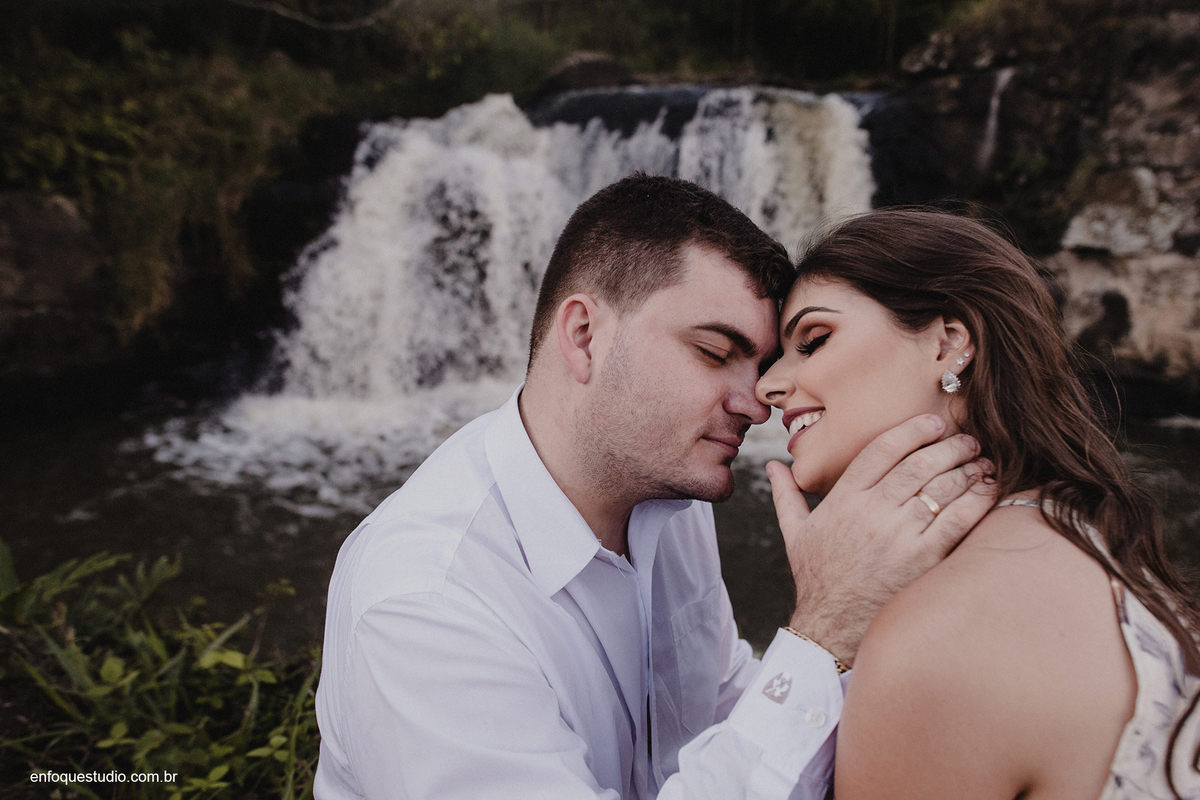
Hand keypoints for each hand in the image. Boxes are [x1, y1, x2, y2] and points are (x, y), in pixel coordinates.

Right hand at [767, 414, 995, 666]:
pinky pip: (957, 520)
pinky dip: (977, 499)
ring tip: (981, 460)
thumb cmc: (817, 579)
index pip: (881, 450)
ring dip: (967, 468)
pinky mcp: (923, 560)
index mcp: (842, 500)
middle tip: (966, 439)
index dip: (911, 431)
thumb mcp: (795, 533)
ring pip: (940, 487)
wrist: (831, 628)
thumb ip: (787, 495)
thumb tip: (774, 465)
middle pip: (917, 464)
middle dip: (948, 446)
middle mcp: (871, 513)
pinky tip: (988, 488)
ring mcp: (898, 536)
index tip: (932, 423)